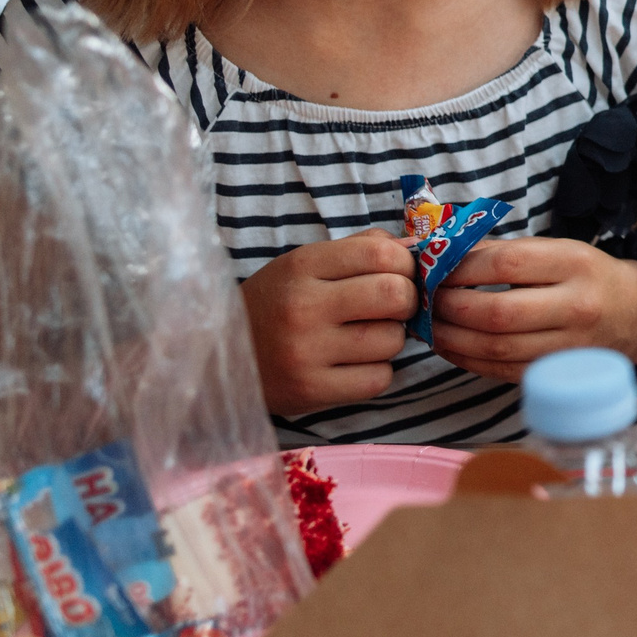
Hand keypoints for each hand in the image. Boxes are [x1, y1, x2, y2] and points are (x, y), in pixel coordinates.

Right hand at [238, 234, 417, 415]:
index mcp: (303, 265)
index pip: (381, 253)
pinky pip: (378, 379)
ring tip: (365, 337)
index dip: (406, 263)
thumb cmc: (276, 304)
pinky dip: (376, 372)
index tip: (401, 273)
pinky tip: (354, 364)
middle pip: (395, 295)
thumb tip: (416, 246)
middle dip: (407, 300)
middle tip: (393, 307)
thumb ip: (361, 249)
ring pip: (392, 340)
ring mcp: (305, 352)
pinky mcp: (310, 391)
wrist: (219, 357)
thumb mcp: (307, 264)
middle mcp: (303, 306)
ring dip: (391, 339)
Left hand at [430, 236, 636, 381]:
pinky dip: (467, 359)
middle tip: (425, 298)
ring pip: (495, 347)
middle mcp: (576, 306)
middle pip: (497, 312)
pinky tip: (450, 345)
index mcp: (575, 264)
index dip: (462, 266)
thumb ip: (506, 252)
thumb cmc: (588, 276)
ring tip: (429, 323)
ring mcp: (568, 346)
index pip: (507, 263)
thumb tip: (443, 254)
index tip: (435, 267)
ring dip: (450, 337)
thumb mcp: (559, 251)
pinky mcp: (557, 373)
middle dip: (449, 306)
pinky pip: (501, 371)